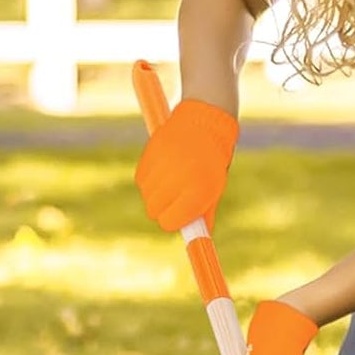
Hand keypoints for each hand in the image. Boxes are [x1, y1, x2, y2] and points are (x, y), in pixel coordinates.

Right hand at [135, 98, 238, 230]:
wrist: (206, 118)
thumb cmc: (213, 158)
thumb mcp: (214, 185)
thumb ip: (204, 211)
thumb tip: (198, 236)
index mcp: (200, 190)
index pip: (171, 222)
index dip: (173, 222)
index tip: (176, 217)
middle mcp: (180, 179)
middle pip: (154, 211)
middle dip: (162, 208)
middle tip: (174, 197)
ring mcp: (164, 165)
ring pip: (146, 195)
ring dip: (155, 192)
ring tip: (171, 177)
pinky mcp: (151, 152)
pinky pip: (140, 178)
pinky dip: (148, 178)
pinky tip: (161, 167)